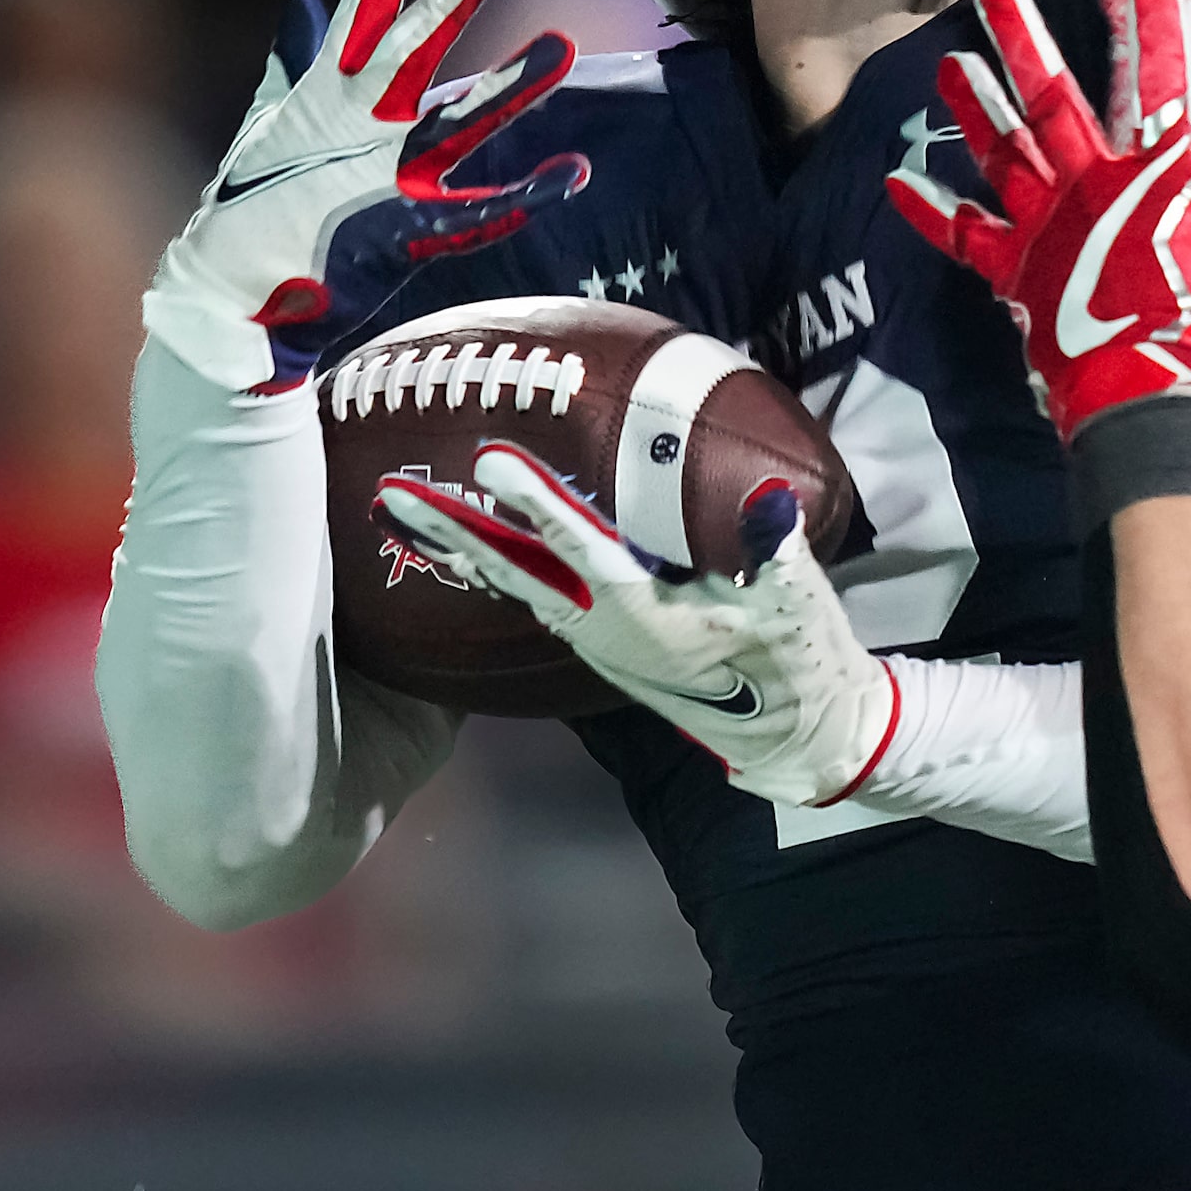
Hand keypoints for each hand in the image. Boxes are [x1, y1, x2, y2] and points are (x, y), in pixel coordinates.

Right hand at [145, 0, 588, 391]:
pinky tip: (572, 173)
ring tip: (565, 45)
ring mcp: (385, 172)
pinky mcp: (408, 227)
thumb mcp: (275, 112)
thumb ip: (297, 48)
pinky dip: (526, 193)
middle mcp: (360, 119)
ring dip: (513, 84)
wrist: (234, 293)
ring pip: (458, 117)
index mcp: (330, 85)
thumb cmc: (256, 201)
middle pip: (414, 41)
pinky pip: (480, 211)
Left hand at [373, 445, 899, 808]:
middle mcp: (605, 632)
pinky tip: (468, 546)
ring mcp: (597, 641)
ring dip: (461, 549)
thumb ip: (776, 549)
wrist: (792, 727)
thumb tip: (769, 500)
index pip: (582, 550)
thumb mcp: (796, 601)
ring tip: (406, 512)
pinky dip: (493, 568)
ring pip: (515, 586)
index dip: (540, 504)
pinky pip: (533, 596)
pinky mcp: (601, 642)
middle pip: (517, 573)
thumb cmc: (797, 657)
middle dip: (454, 532)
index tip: (494, 462)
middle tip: (393, 494)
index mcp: (647, 618)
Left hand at [885, 0, 1190, 438]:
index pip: (1161, 84)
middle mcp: (1092, 187)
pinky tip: (897, 182)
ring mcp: (1045, 228)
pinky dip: (928, 210)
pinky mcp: (1013, 273)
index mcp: (1156, 178)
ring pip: (1002, 152)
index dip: (1155, 24)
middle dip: (1024, 44)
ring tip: (952, 64)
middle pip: (1052, 102)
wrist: (1148, 406)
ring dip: (975, 107)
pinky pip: (963, 236)